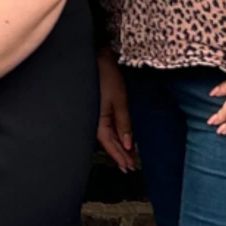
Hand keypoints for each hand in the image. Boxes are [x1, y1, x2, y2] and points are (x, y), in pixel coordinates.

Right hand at [96, 51, 134, 171]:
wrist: (97, 58)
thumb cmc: (107, 77)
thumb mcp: (119, 101)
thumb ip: (124, 123)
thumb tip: (129, 145)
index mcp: (98, 120)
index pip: (110, 144)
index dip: (119, 156)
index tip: (129, 168)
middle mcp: (95, 120)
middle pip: (108, 142)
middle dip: (119, 155)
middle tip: (130, 167)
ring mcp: (96, 114)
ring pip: (107, 136)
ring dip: (117, 147)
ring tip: (127, 158)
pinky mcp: (99, 108)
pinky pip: (106, 127)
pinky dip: (114, 136)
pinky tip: (120, 140)